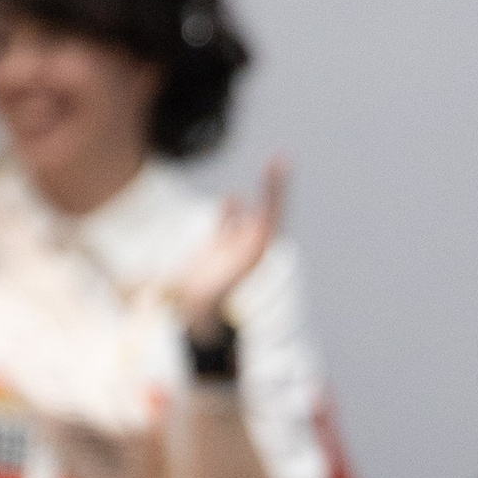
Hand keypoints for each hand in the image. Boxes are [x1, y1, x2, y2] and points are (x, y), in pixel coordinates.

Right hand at [169, 161, 287, 339]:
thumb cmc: (215, 296)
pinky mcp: (215, 251)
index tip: (280, 162)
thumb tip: (260, 228)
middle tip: (279, 162)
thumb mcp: (226, 273)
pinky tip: (232, 199)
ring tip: (264, 178)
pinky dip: (230, 212)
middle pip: (265, 211)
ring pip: (246, 217)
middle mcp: (248, 246)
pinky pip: (226, 225)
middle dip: (272, 189)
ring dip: (253, 200)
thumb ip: (240, 250)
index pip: (271, 212)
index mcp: (257, 249)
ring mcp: (232, 248)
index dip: (275, 188)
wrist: (197, 316)